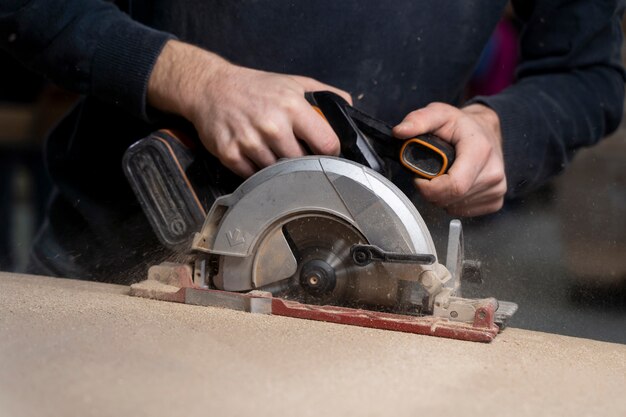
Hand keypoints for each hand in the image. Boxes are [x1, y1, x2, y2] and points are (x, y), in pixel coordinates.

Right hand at [148, 40, 351, 176]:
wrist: (211, 87)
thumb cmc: (256, 87)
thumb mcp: (294, 83)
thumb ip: (325, 96)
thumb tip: (348, 110)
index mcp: (292, 106)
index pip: (327, 144)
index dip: (329, 152)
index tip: (325, 153)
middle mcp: (272, 125)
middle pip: (302, 163)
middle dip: (301, 161)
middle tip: (294, 152)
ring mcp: (249, 141)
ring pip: (277, 173)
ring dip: (277, 168)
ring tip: (272, 151)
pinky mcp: (230, 154)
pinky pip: (253, 176)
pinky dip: (256, 170)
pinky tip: (255, 155)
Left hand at [393, 103, 505, 216]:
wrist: (486, 130)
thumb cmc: (461, 125)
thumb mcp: (439, 113)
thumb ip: (418, 120)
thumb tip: (399, 131)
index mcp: (480, 151)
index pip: (454, 186)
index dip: (429, 188)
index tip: (420, 178)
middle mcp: (493, 173)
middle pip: (451, 199)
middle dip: (431, 191)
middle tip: (428, 175)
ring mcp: (497, 189)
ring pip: (454, 207)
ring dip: (440, 197)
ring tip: (442, 176)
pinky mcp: (496, 201)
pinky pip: (464, 211)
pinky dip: (452, 202)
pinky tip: (454, 185)